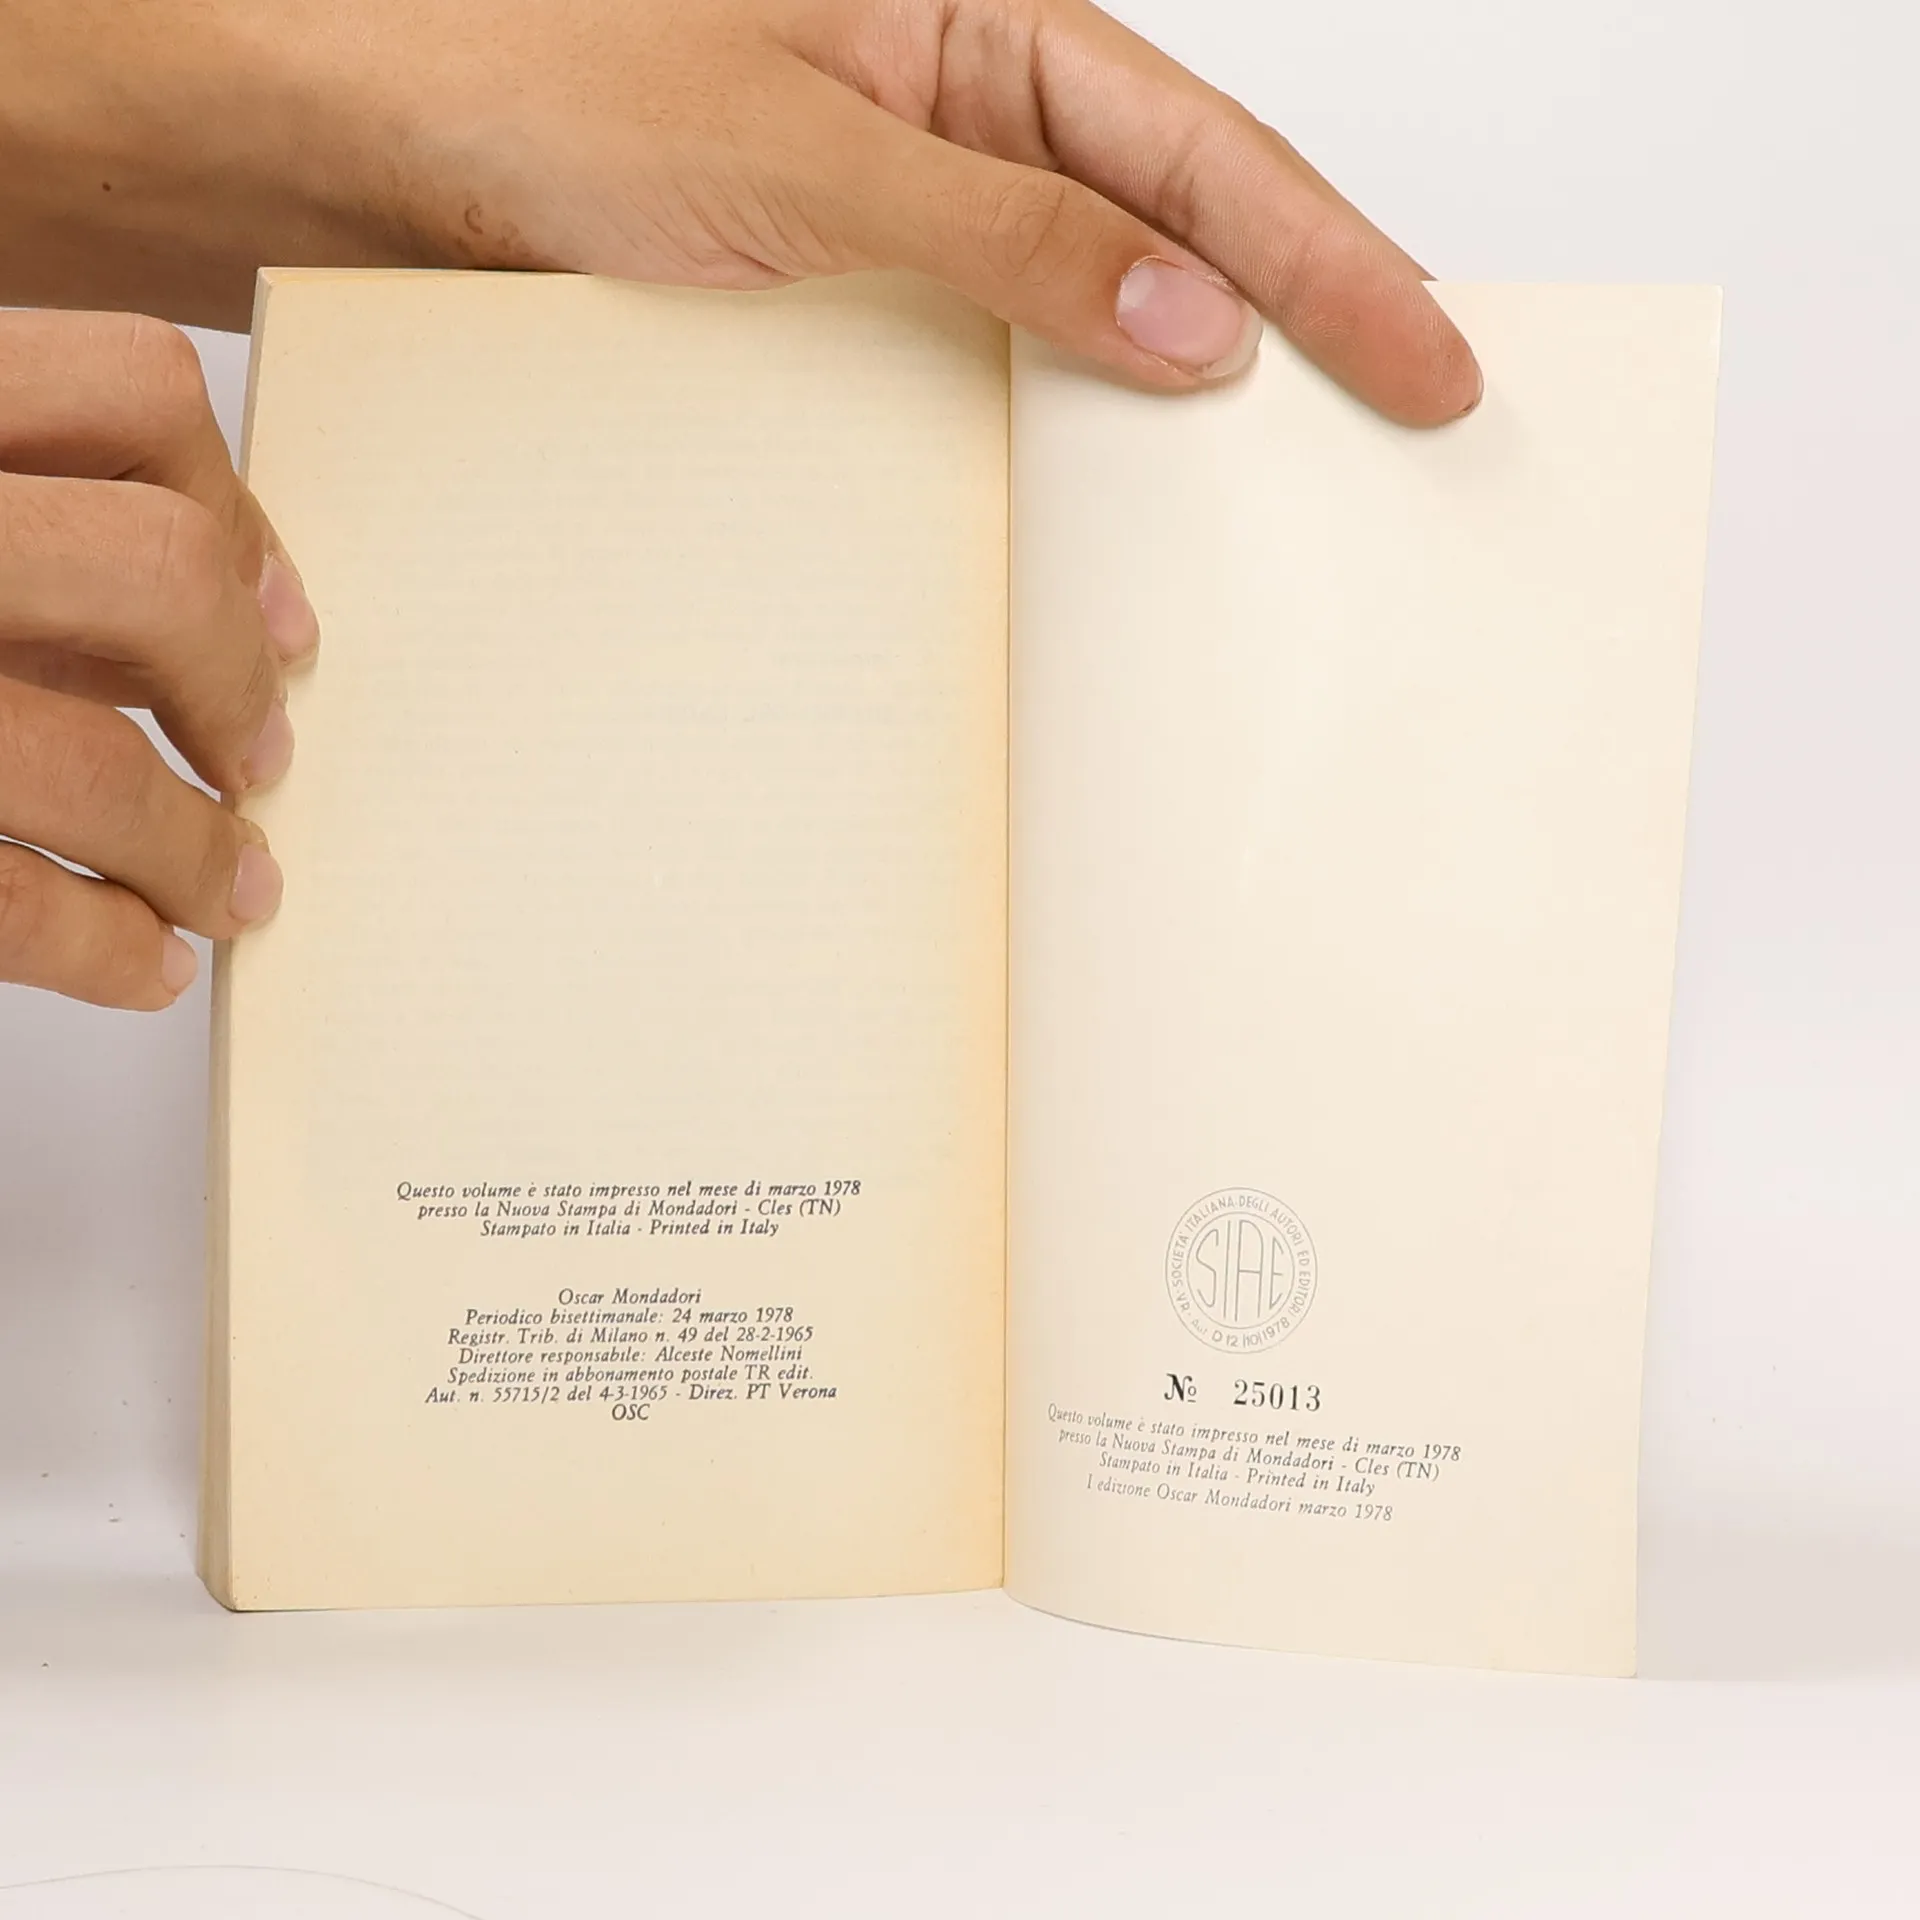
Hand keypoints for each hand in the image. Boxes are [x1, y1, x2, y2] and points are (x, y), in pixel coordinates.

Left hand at [0, 0, 1478, 423]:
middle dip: (1292, 331)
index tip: (1431, 358)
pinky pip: (960, 386)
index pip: (1201, 152)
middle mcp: (936, 120)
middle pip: (1165, 230)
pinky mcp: (818, 316)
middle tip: (1399, 434)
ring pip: (1069, 323)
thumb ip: (1005, 232)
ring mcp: (881, 228)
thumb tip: (1184, 319)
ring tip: (1263, 508)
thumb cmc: (516, 79)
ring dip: (1158, 415)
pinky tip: (1070, 522)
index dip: (1334, 259)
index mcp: (963, 27)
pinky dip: (1023, 455)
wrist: (331, 147)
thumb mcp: (797, 153)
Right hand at [0, 311, 316, 1009]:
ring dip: (192, 850)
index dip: (238, 510)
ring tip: (234, 889)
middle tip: (268, 760)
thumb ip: (38, 528)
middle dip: (238, 688)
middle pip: (152, 569)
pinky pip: (5, 903)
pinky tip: (145, 960)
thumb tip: (221, 613)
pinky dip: (105, 949)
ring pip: (86, 762)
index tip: (289, 622)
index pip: (131, 386)